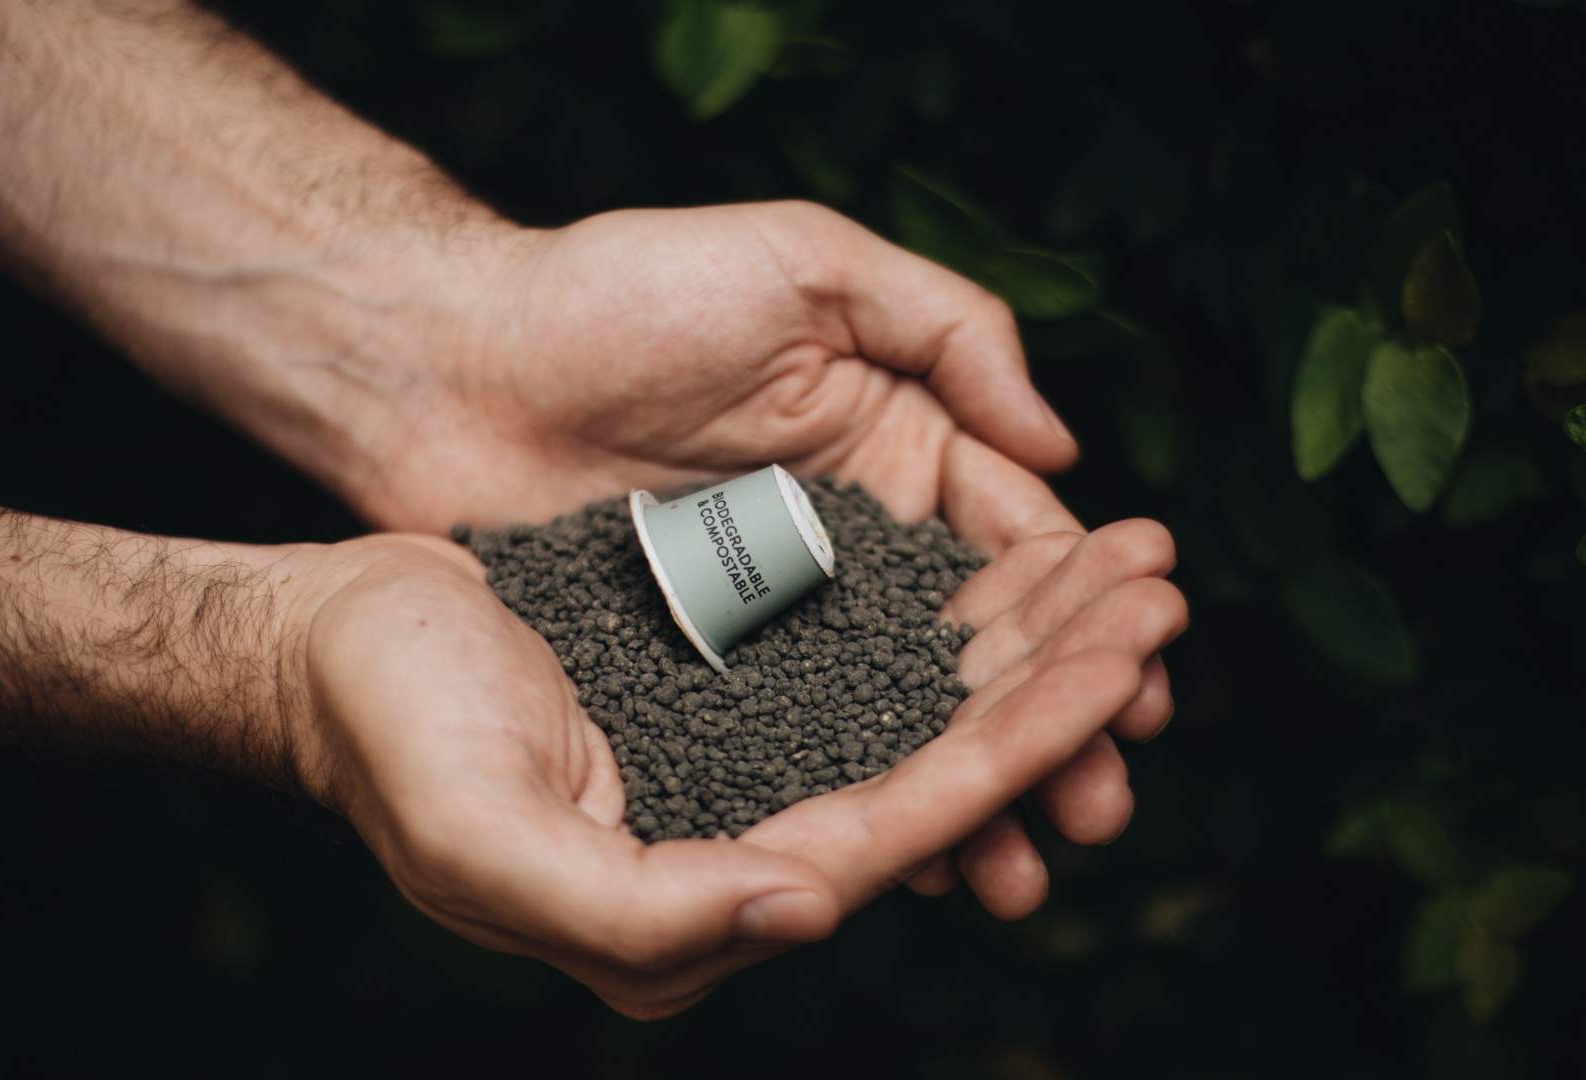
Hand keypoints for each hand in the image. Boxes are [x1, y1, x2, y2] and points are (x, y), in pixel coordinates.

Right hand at [281, 529, 1183, 1016]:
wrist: (334, 639)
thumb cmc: (390, 730)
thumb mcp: (486, 834)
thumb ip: (641, 904)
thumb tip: (806, 907)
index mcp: (712, 892)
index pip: (911, 822)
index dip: (1028, 738)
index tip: (1130, 657)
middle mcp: (754, 837)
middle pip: (944, 763)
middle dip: (1063, 676)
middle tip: (1167, 590)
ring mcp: (754, 759)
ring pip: (925, 704)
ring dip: (1028, 633)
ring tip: (1131, 561)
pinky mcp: (744, 689)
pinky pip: (876, 653)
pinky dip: (953, 605)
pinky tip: (1015, 552)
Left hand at [323, 201, 1179, 913]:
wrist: (446, 363)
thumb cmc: (620, 290)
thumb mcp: (804, 261)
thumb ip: (948, 332)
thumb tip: (1063, 451)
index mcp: (895, 445)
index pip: (1018, 546)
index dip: (1084, 618)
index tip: (1139, 687)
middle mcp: (850, 540)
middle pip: (975, 653)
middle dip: (1047, 732)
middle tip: (1101, 809)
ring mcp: (778, 615)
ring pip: (899, 718)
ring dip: (969, 793)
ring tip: (1025, 869)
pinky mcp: (702, 671)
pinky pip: (800, 746)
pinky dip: (858, 800)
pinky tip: (909, 865)